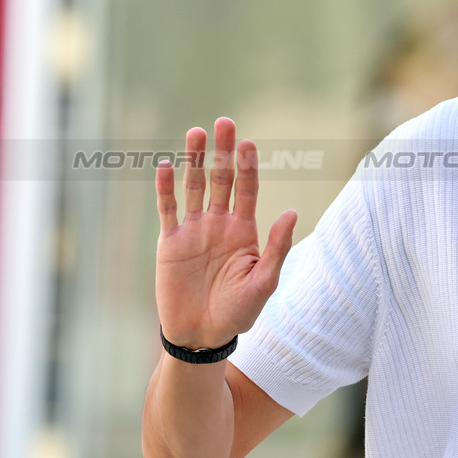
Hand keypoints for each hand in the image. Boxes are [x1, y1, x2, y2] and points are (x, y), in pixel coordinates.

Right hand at [155, 118, 296, 348]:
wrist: (202, 335)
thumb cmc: (238, 312)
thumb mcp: (264, 282)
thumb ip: (276, 247)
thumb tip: (292, 212)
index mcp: (245, 230)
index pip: (248, 190)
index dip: (248, 166)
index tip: (249, 143)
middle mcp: (219, 224)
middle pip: (222, 179)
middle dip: (223, 152)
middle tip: (225, 122)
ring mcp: (193, 230)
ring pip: (194, 187)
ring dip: (195, 160)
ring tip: (197, 132)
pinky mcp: (170, 242)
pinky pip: (168, 210)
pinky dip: (166, 188)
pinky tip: (166, 165)